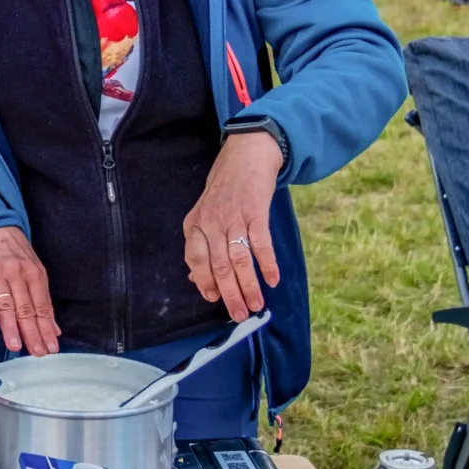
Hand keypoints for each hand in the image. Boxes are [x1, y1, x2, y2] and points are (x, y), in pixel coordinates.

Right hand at [0, 226, 58, 354]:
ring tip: (15, 345)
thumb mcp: (35, 272)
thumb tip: (54, 329)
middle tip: (37, 352)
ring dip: (10, 326)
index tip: (51, 348)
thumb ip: (43, 300)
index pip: (42, 307)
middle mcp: (18, 275)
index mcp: (35, 275)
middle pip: (26, 308)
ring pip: (6, 304)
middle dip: (32, 332)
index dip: (46, 329)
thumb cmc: (16, 254)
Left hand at [181, 131, 284, 322]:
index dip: (204, 282)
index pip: (195, 260)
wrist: (246, 154)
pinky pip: (261, 243)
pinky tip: (273, 279)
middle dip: (230, 294)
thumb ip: (200, 244)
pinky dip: (267, 264)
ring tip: (257, 305)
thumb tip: (196, 278)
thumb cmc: (224, 188)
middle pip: (219, 266)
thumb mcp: (204, 214)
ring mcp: (234, 217)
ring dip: (249, 286)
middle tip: (240, 314)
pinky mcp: (256, 211)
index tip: (214, 299)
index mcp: (195, 224)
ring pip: (239, 259)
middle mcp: (212, 222)